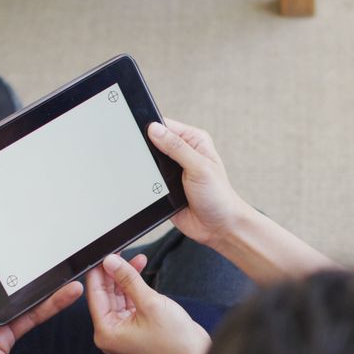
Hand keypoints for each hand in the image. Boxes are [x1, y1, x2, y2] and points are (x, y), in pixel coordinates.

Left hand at [86, 252, 209, 353]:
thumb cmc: (174, 339)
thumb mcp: (149, 302)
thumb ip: (128, 279)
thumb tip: (111, 261)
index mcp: (106, 332)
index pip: (95, 296)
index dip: (98, 273)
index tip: (102, 255)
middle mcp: (111, 332)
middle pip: (106, 295)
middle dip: (114, 273)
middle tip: (118, 253)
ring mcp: (123, 329)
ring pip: (118, 295)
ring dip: (126, 277)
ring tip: (134, 258)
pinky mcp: (135, 325)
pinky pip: (129, 300)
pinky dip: (134, 286)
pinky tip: (138, 269)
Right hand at [147, 119, 252, 246]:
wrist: (219, 228)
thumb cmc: (218, 196)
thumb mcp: (199, 167)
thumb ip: (176, 147)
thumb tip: (154, 129)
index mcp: (193, 141)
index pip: (165, 126)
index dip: (150, 127)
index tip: (134, 130)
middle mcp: (182, 153)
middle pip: (153, 143)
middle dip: (145, 149)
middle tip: (140, 157)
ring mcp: (171, 171)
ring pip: (148, 162)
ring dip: (145, 168)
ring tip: (149, 176)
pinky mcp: (164, 187)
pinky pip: (147, 180)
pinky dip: (144, 183)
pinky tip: (146, 187)